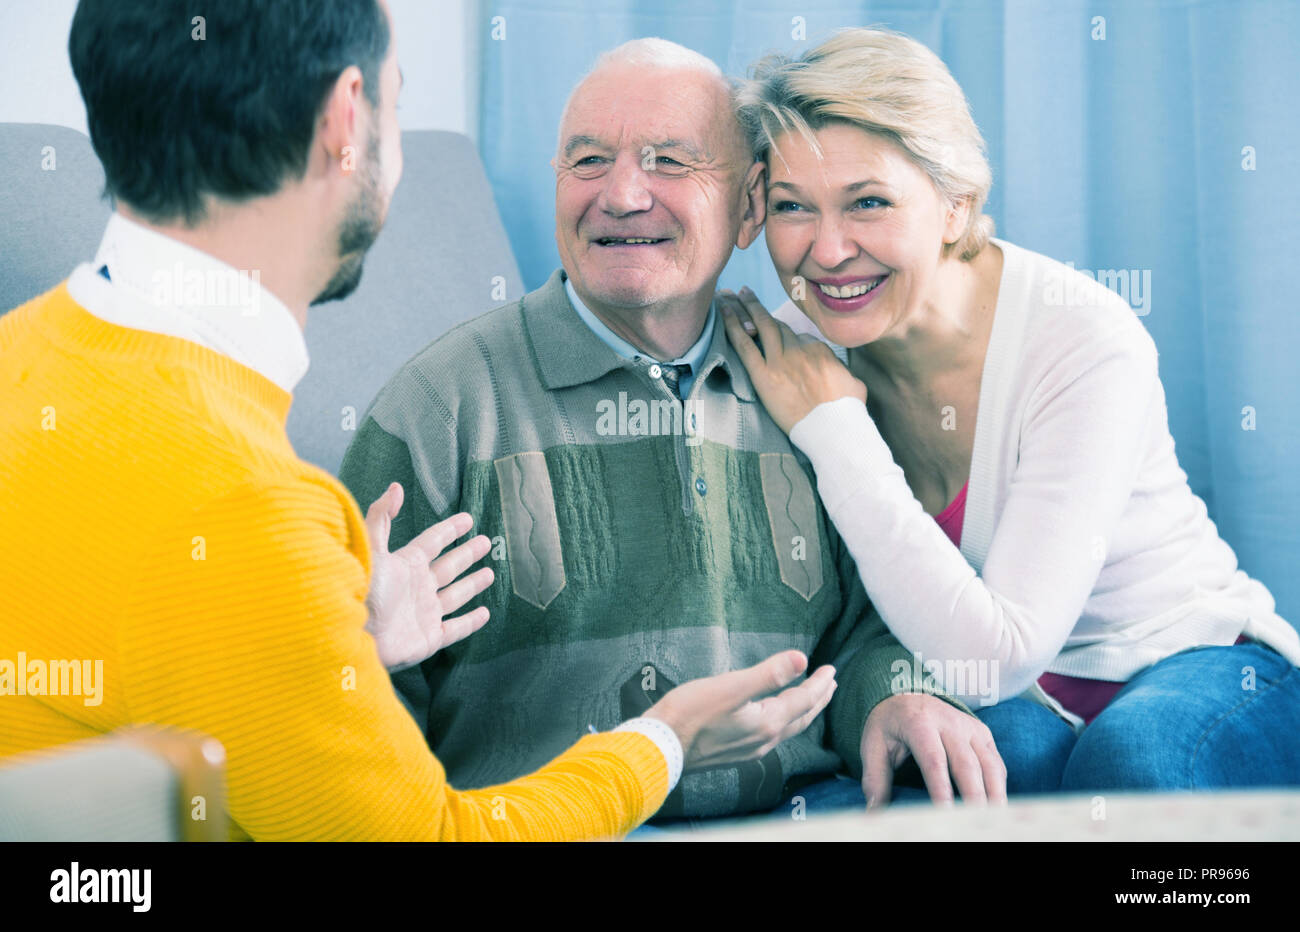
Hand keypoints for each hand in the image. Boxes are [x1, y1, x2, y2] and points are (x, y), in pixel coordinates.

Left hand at [363, 482, 493, 671]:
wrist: (352, 635)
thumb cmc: (360, 591)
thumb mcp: (370, 549)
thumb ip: (381, 519)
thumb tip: (395, 487)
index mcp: (406, 565)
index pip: (433, 541)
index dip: (450, 529)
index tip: (467, 519)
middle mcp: (418, 587)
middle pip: (448, 567)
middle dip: (466, 555)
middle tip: (486, 542)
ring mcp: (425, 613)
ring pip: (455, 596)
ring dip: (472, 585)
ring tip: (490, 574)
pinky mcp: (429, 638)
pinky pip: (456, 628)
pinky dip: (471, 622)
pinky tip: (485, 612)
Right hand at [643, 651, 836, 768]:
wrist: (659, 748)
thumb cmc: (689, 714)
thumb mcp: (730, 686)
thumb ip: (768, 674)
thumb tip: (802, 660)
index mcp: (766, 723)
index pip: (803, 701)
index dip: (819, 684)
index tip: (832, 670)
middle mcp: (763, 740)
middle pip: (800, 718)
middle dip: (817, 700)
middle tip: (831, 684)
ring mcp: (749, 750)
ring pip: (787, 728)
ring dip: (802, 711)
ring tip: (810, 700)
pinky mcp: (735, 752)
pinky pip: (771, 735)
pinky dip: (783, 721)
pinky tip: (774, 719)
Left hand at [718, 287, 866, 433]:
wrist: (835, 429)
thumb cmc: (848, 412)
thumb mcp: (853, 382)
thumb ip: (839, 369)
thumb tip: (835, 370)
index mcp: (819, 348)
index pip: (797, 336)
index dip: (783, 334)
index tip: (772, 331)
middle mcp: (799, 349)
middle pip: (774, 323)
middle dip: (755, 306)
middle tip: (743, 293)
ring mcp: (780, 361)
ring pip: (758, 326)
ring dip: (741, 308)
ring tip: (727, 295)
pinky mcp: (764, 376)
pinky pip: (745, 346)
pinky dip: (733, 326)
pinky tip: (724, 311)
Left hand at [860, 693, 1005, 807]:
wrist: (904, 693)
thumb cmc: (888, 725)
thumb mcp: (872, 746)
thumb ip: (875, 779)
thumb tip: (874, 812)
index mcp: (918, 723)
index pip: (933, 759)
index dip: (940, 787)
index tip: (945, 812)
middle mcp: (948, 722)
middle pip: (966, 764)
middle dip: (973, 795)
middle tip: (975, 821)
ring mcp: (969, 727)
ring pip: (988, 763)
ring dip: (994, 793)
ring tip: (994, 819)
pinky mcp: (982, 733)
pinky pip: (995, 762)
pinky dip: (998, 785)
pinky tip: (997, 806)